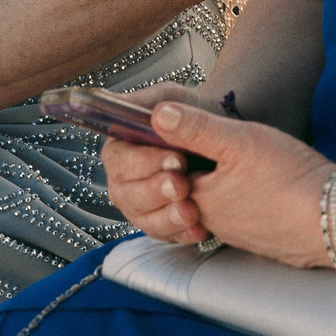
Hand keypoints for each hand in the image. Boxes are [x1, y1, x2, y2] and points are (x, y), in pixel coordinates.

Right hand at [99, 85, 214, 243]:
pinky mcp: (162, 225)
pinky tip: (199, 229)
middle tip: (181, 184)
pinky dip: (182, 234)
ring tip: (191, 210)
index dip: (143, 163)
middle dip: (155, 191)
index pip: (118, 159)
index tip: (174, 159)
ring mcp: (142, 206)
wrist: (217, 134)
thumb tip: (148, 112)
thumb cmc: (189, 113)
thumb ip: (157, 103)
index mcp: (120, 146)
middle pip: (126, 194)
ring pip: (145, 220)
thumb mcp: (172, 98)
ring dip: (167, 217)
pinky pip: (167, 236)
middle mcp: (125, 179)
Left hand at [133, 100, 335, 268]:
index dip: (172, 153)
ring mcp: (244, 236)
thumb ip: (196, 127)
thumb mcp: (239, 139)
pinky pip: (247, 220)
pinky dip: (249, 203)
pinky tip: (266, 188)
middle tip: (216, 145)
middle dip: (198, 170)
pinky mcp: (269, 241)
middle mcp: (217, 225)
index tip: (183, 134)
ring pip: (221, 207)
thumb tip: (156, 115)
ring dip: (225, 187)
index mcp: (202, 200)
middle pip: (194, 192)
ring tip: (243, 164)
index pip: (169, 177)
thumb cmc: (290, 178)